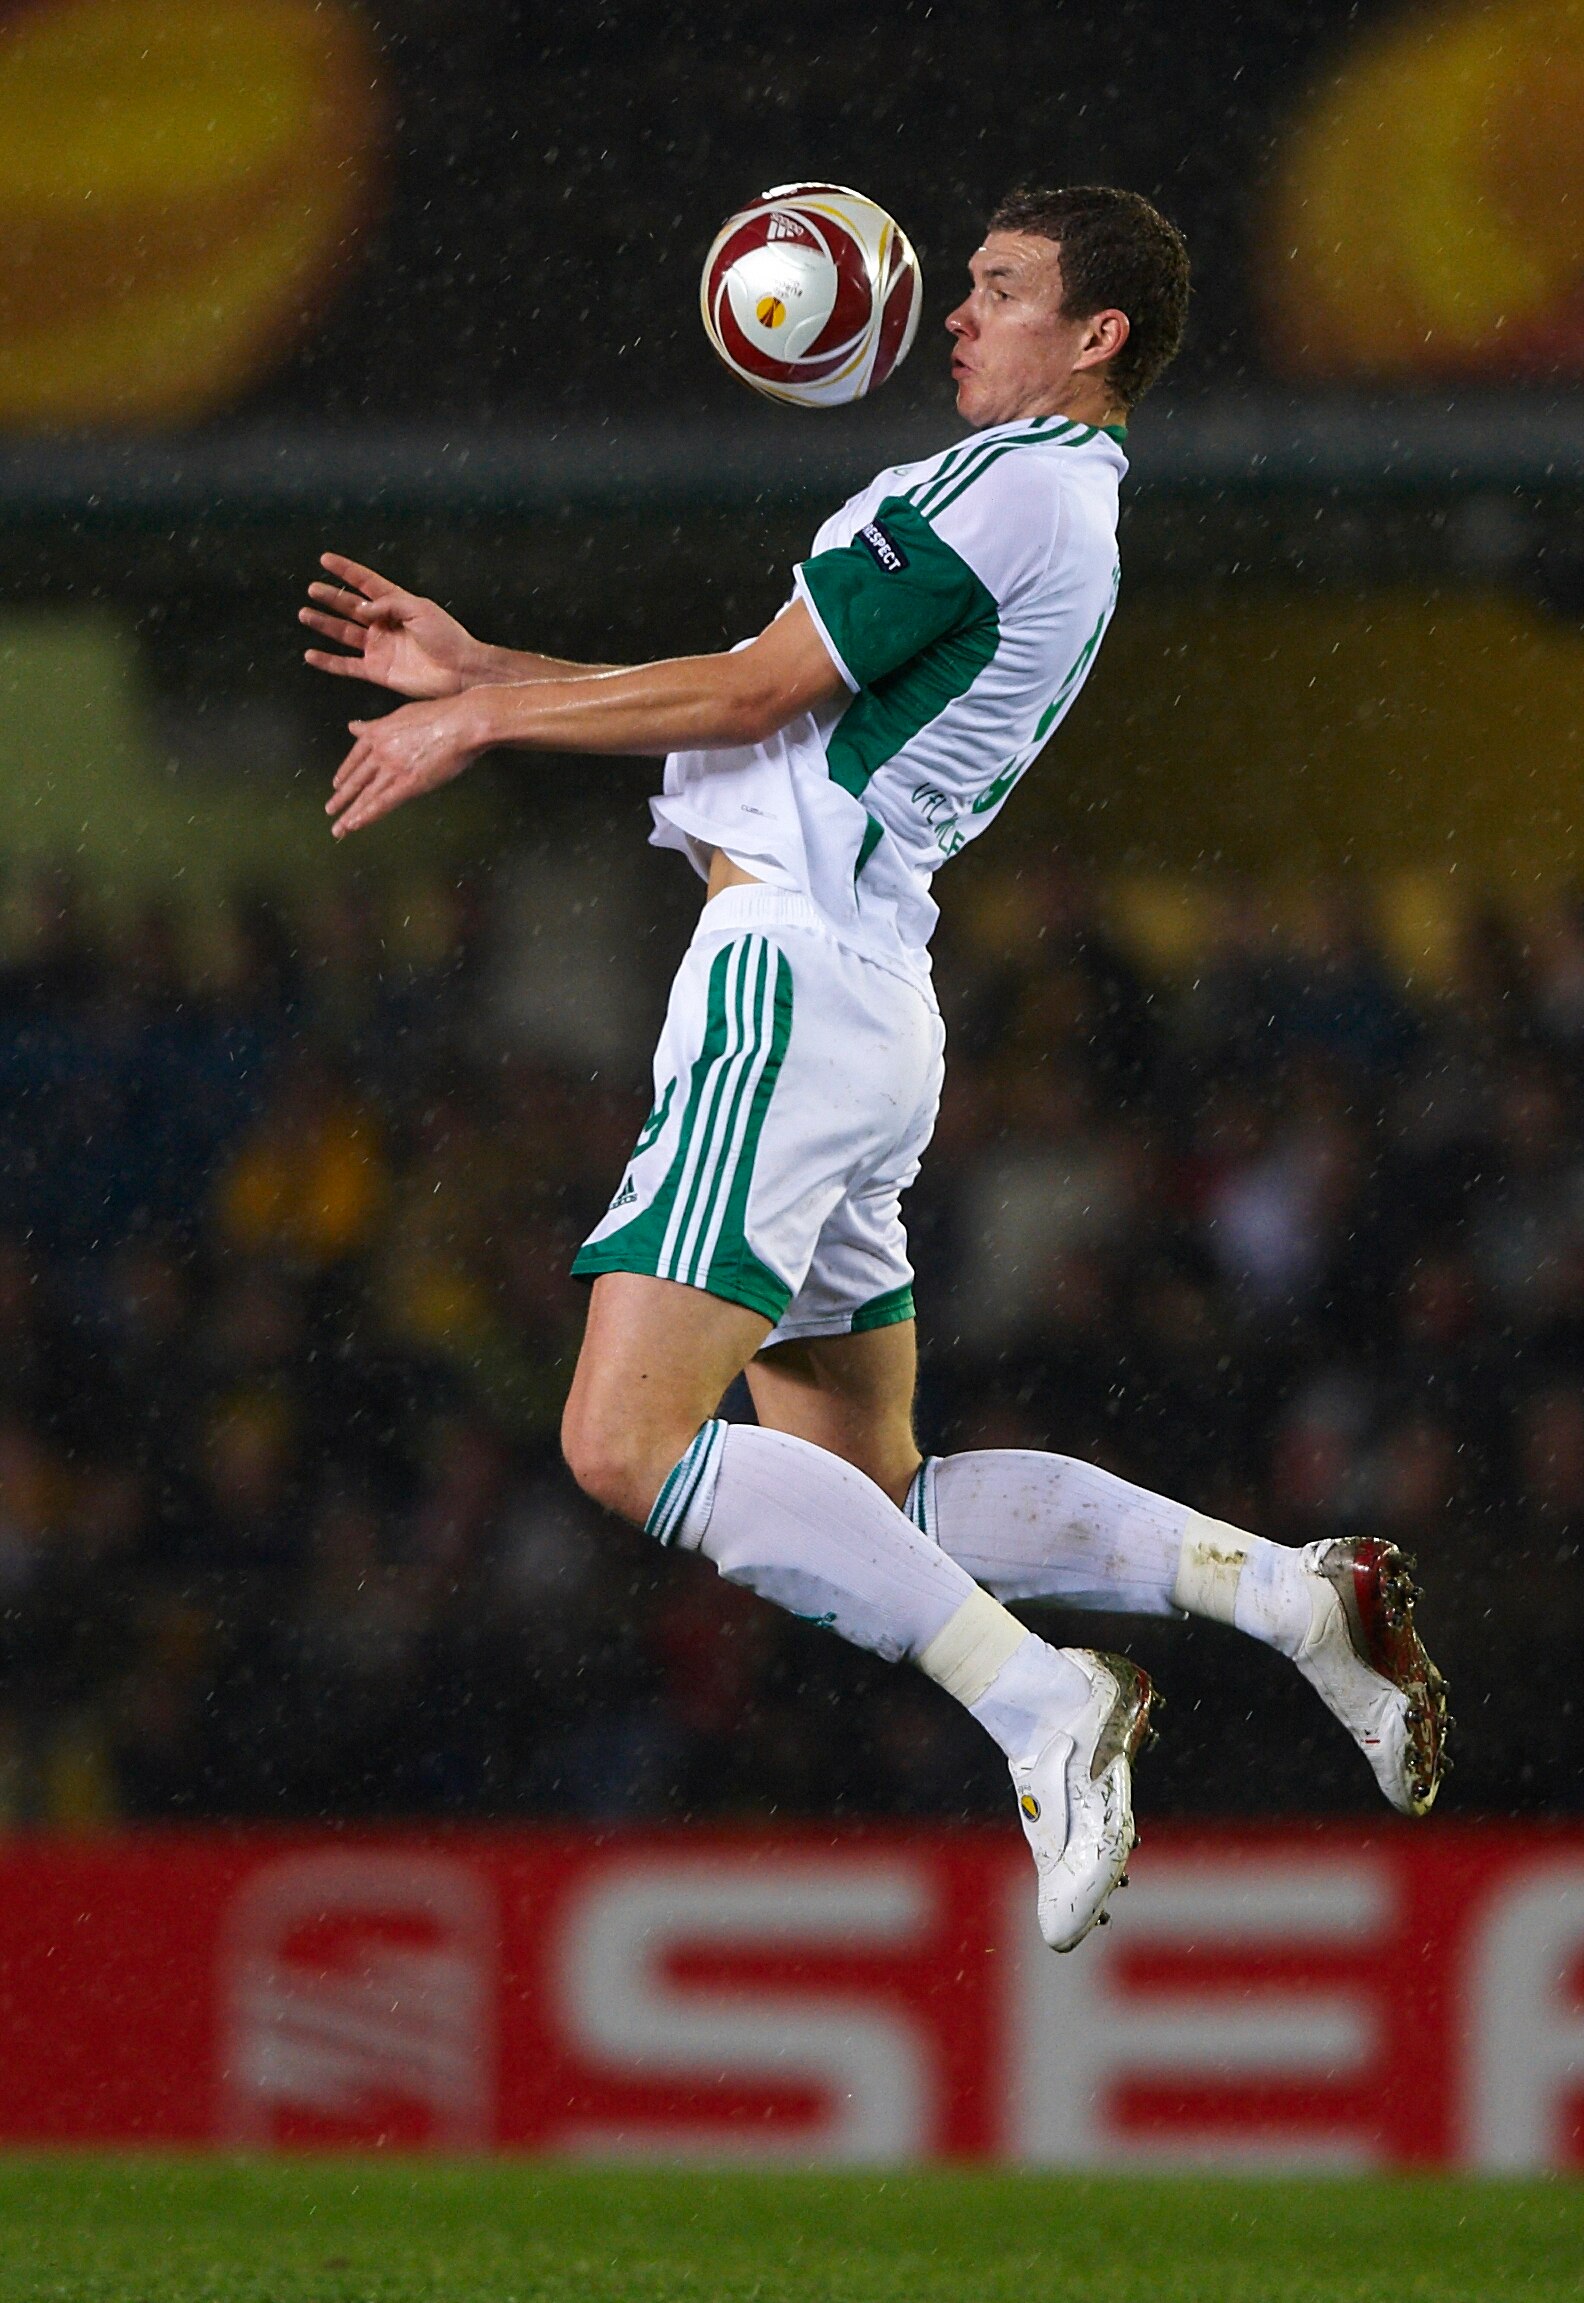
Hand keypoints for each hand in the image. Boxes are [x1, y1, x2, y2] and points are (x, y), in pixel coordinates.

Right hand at [301, 554, 483, 698]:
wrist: (460, 671)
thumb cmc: (447, 637)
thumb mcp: (420, 609)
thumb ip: (388, 604)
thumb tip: (361, 609)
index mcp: (397, 604)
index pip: (366, 583)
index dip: (346, 571)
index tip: (326, 559)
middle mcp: (384, 624)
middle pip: (350, 607)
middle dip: (331, 597)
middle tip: (312, 589)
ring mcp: (379, 648)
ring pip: (344, 633)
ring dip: (324, 624)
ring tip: (305, 613)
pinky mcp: (377, 671)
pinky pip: (346, 666)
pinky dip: (328, 661)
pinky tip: (311, 654)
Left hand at [326, 696, 487, 837]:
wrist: (461, 722)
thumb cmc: (440, 714)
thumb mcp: (401, 714)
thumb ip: (375, 725)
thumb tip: (353, 726)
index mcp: (378, 734)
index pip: (355, 757)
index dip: (345, 773)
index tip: (337, 784)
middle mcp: (380, 752)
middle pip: (356, 779)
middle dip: (341, 798)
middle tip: (330, 811)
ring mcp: (392, 768)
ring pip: (366, 795)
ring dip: (350, 814)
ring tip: (338, 828)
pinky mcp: (409, 783)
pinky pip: (383, 803)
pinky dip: (367, 816)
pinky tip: (355, 825)